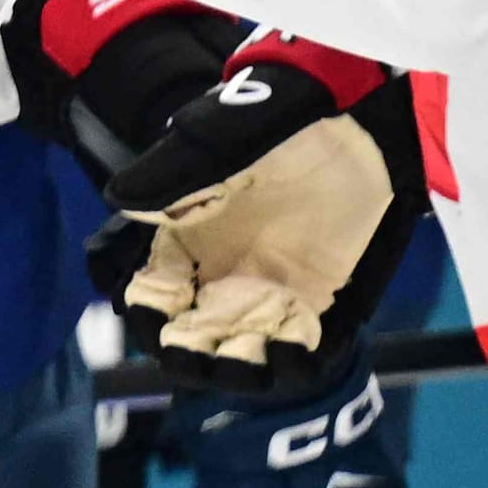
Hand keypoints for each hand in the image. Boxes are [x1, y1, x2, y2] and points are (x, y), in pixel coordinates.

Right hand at [101, 50, 423, 395]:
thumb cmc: (287, 115)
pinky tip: (290, 350)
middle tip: (191, 349)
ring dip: (232, 373)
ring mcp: (273, 296)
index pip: (147, 293)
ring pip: (238, 360)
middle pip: (186, 341)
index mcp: (186, 240)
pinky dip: (291, 367)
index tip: (152, 304)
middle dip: (182, 355)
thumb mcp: (222, 137)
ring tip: (241, 358)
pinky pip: (301, 357)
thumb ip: (171, 170)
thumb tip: (120, 199)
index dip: (142, 308)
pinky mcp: (324, 306)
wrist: (367, 114)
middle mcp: (223, 277)